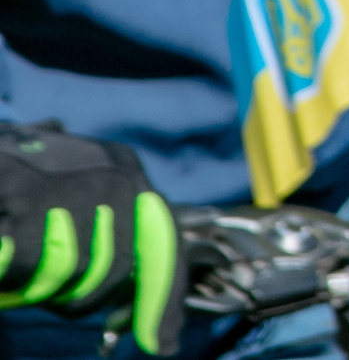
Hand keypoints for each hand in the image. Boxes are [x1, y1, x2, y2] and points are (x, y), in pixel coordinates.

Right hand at [0, 124, 181, 354]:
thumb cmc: (31, 180)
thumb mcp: (82, 195)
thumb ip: (113, 236)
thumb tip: (128, 307)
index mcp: (130, 173)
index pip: (165, 243)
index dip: (164, 298)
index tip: (161, 345)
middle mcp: (114, 175)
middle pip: (113, 270)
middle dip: (77, 294)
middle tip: (45, 283)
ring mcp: (75, 184)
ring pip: (68, 273)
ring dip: (37, 283)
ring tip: (19, 259)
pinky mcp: (29, 196)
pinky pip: (28, 264)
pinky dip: (11, 273)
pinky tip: (4, 257)